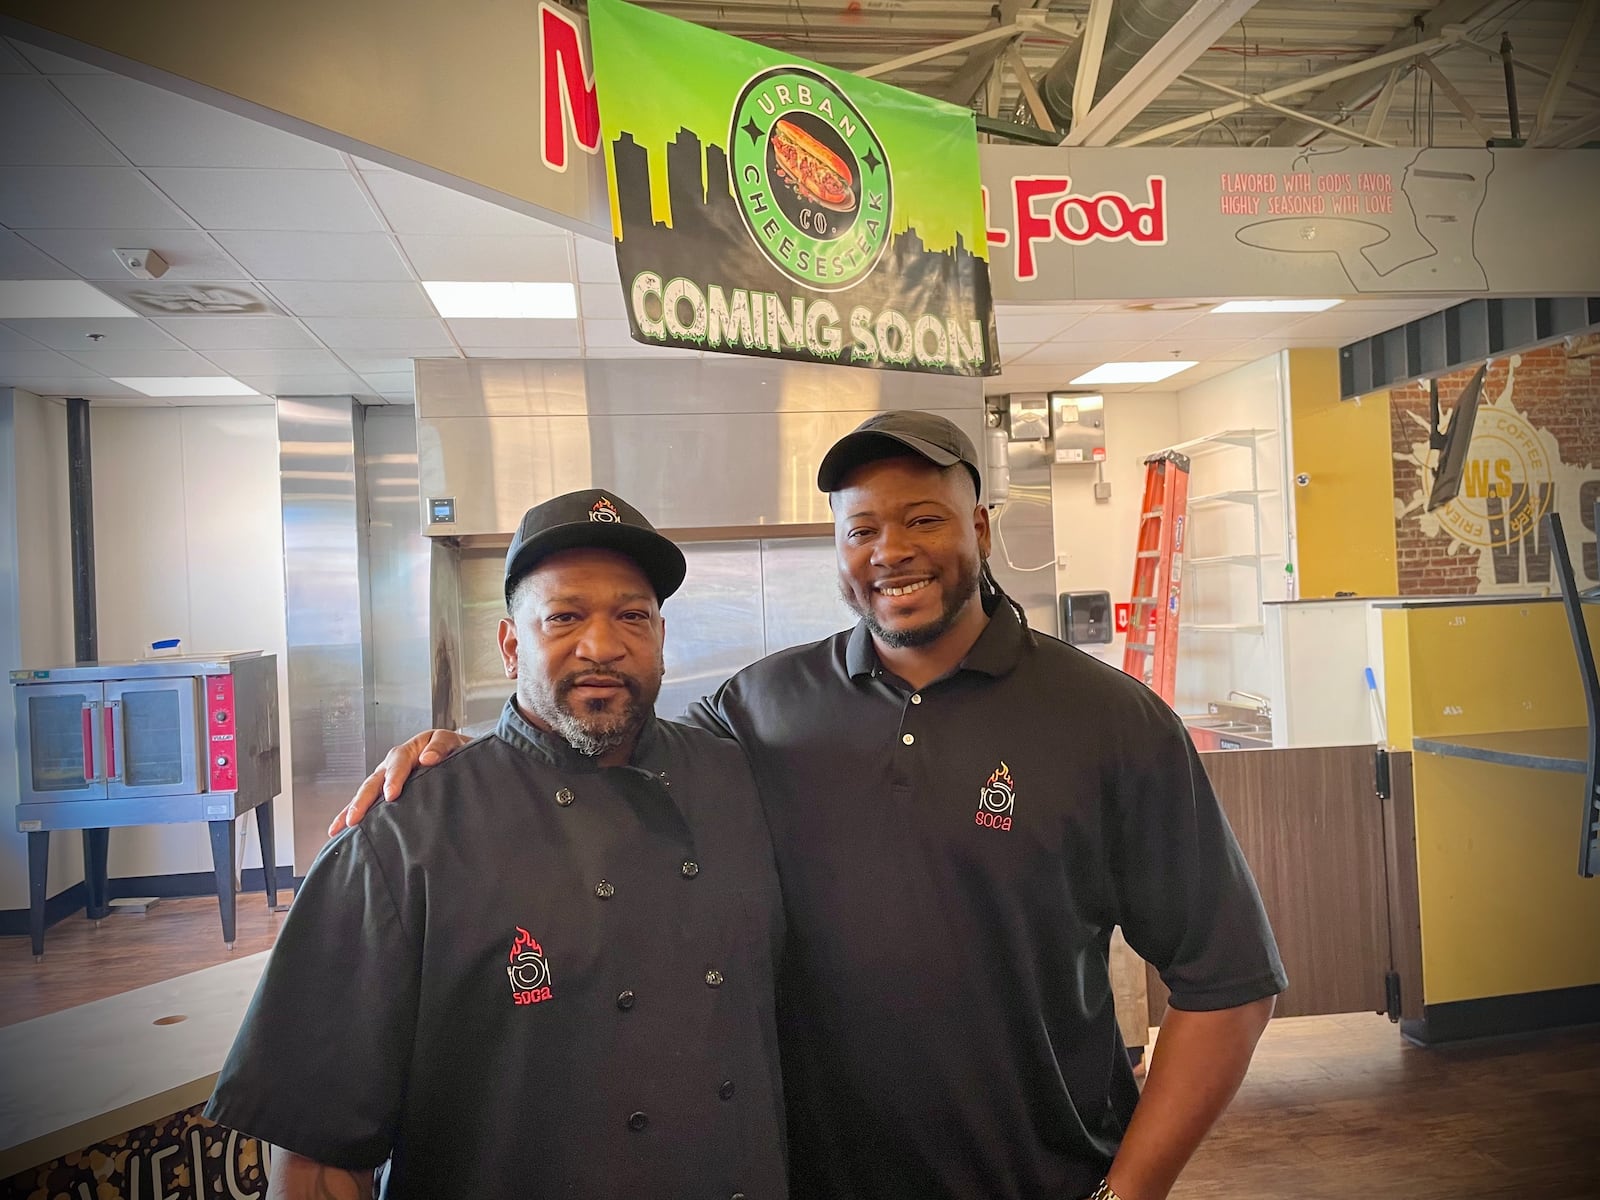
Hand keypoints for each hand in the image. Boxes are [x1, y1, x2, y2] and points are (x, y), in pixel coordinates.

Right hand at [326, 730, 470, 835]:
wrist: (452, 755)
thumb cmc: (451, 750)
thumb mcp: (450, 742)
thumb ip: (441, 747)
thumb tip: (428, 758)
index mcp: (407, 752)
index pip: (397, 765)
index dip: (393, 779)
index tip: (391, 795)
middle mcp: (391, 765)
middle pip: (373, 781)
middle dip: (363, 800)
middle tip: (354, 818)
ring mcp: (384, 779)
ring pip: (365, 794)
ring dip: (351, 809)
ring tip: (339, 827)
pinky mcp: (384, 792)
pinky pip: (367, 802)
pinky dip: (352, 814)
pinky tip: (340, 830)